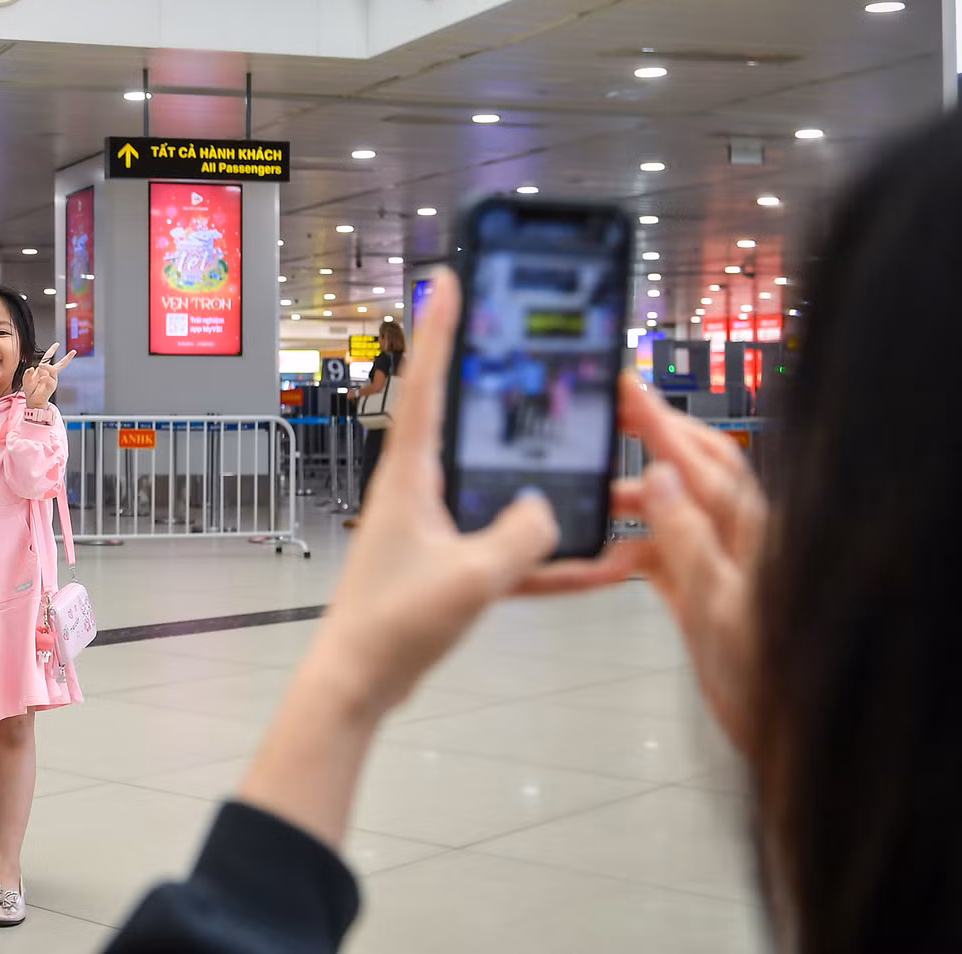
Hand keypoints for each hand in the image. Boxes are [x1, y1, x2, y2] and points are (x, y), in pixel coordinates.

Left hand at [23, 344, 75, 409]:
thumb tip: (32, 367)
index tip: (57, 344)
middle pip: (60, 364)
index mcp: (43, 370)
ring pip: (53, 369)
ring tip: (40, 366)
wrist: (33, 401)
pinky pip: (49, 378)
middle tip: (74, 352)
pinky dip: (43, 378)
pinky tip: (40, 381)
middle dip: (67, 358)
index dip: (52, 351)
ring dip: (47, 366)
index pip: (48, 358)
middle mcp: (49, 374)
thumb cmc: (30, 390)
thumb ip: (28, 373)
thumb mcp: (26, 380)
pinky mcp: (52, 385)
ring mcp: (52, 379)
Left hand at [300, 270, 617, 722]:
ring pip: (497, 486)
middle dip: (498, 385)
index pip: (429, 386)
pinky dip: (550, 556)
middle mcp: (418, 491)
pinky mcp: (450, 565)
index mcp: (410, 477)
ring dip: (539, 477)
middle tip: (528, 344)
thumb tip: (548, 509)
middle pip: (465, 423)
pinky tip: (604, 563)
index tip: (447, 278)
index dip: (441, 329)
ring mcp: (435, 527)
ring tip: (587, 450)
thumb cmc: (392, 626)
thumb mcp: (469, 578)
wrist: (357, 684)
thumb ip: (519, 538)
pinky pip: (510, 548)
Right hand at [602, 374, 764, 753]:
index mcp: (752, 533)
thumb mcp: (719, 606)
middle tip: (610, 410)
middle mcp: (740, 541)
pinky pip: (665, 555)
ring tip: (588, 491)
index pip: (702, 462)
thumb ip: (689, 539)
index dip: (661, 423)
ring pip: (676, 511)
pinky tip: (605, 551)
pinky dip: (633, 547)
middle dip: (655, 437)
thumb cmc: (767, 680)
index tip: (626, 390)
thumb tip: (659, 475)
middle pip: (699, 470)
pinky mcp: (705, 596)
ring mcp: (723, 566)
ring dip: (634, 498)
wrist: (785, 737)